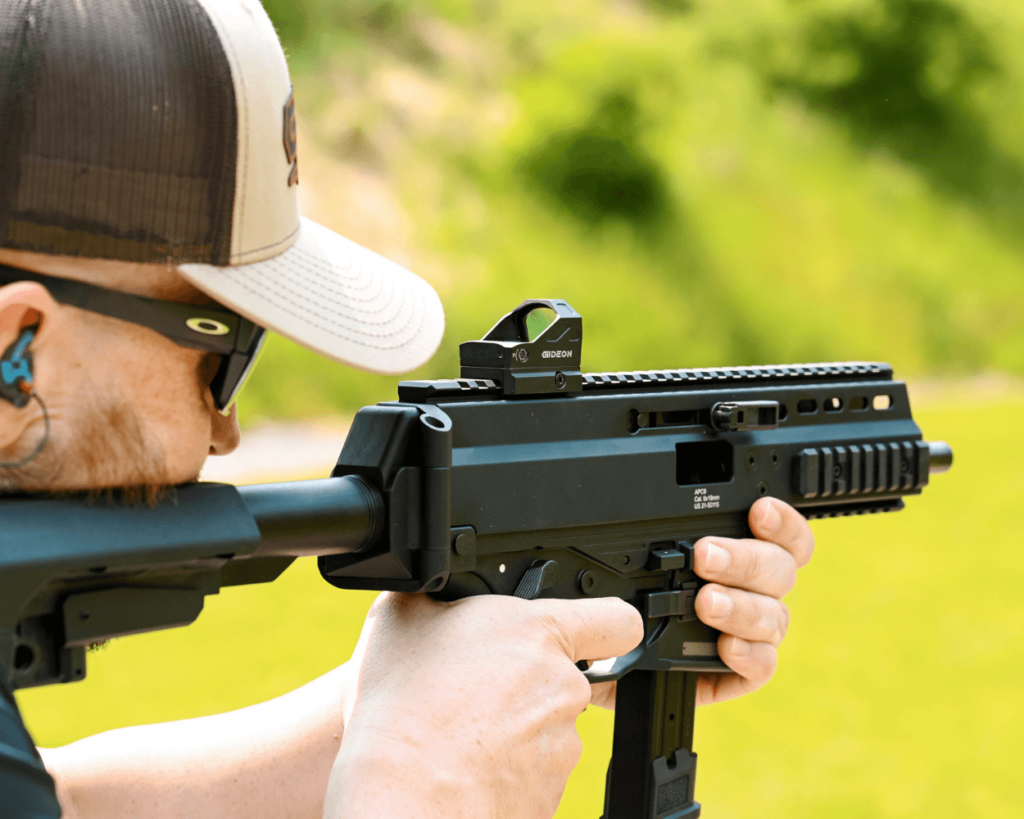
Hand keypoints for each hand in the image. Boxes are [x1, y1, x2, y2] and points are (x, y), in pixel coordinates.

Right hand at [324, 592, 642, 818]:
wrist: (403, 791)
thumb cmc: (402, 704)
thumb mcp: (404, 614)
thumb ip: (443, 596)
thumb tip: (439, 588)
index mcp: (538, 633)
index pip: (617, 620)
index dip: (607, 626)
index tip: (593, 637)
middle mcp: (562, 688)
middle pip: (565, 679)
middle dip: (530, 683)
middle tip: (477, 691)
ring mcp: (561, 745)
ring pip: (547, 729)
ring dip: (516, 729)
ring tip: (463, 731)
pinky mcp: (551, 794)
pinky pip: (533, 772)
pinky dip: (508, 769)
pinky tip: (467, 765)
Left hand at [589, 497, 814, 709]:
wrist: (600, 659)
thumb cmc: (617, 600)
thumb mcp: (625, 561)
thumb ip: (650, 539)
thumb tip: (638, 511)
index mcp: (733, 554)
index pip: (778, 536)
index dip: (781, 522)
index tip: (758, 512)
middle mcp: (749, 591)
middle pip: (779, 569)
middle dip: (744, 559)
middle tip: (704, 557)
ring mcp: (748, 634)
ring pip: (773, 616)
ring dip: (742, 606)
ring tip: (704, 603)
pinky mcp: (738, 674)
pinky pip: (763, 665)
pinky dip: (750, 654)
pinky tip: (725, 647)